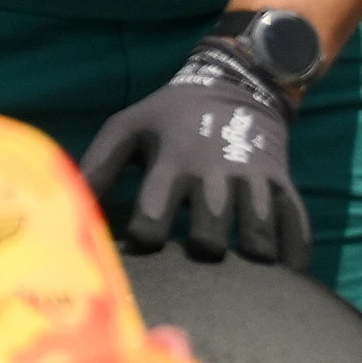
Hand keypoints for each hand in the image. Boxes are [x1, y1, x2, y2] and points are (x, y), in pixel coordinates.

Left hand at [80, 34, 307, 264]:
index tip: (135, 252)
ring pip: (257, 229)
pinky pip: (297, 221)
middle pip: (210, 230)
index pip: (153, 214)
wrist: (235, 84)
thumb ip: (97, 166)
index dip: (143, 240)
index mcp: (172, 160)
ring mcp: (254, 177)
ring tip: (240, 278)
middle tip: (193, 261)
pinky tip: (288, 276)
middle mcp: (215, 171)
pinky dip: (296, 252)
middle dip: (201, 251)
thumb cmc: (169, 115)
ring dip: (250, 256)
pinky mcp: (282, 181)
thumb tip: (65, 204)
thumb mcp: (127, 127)